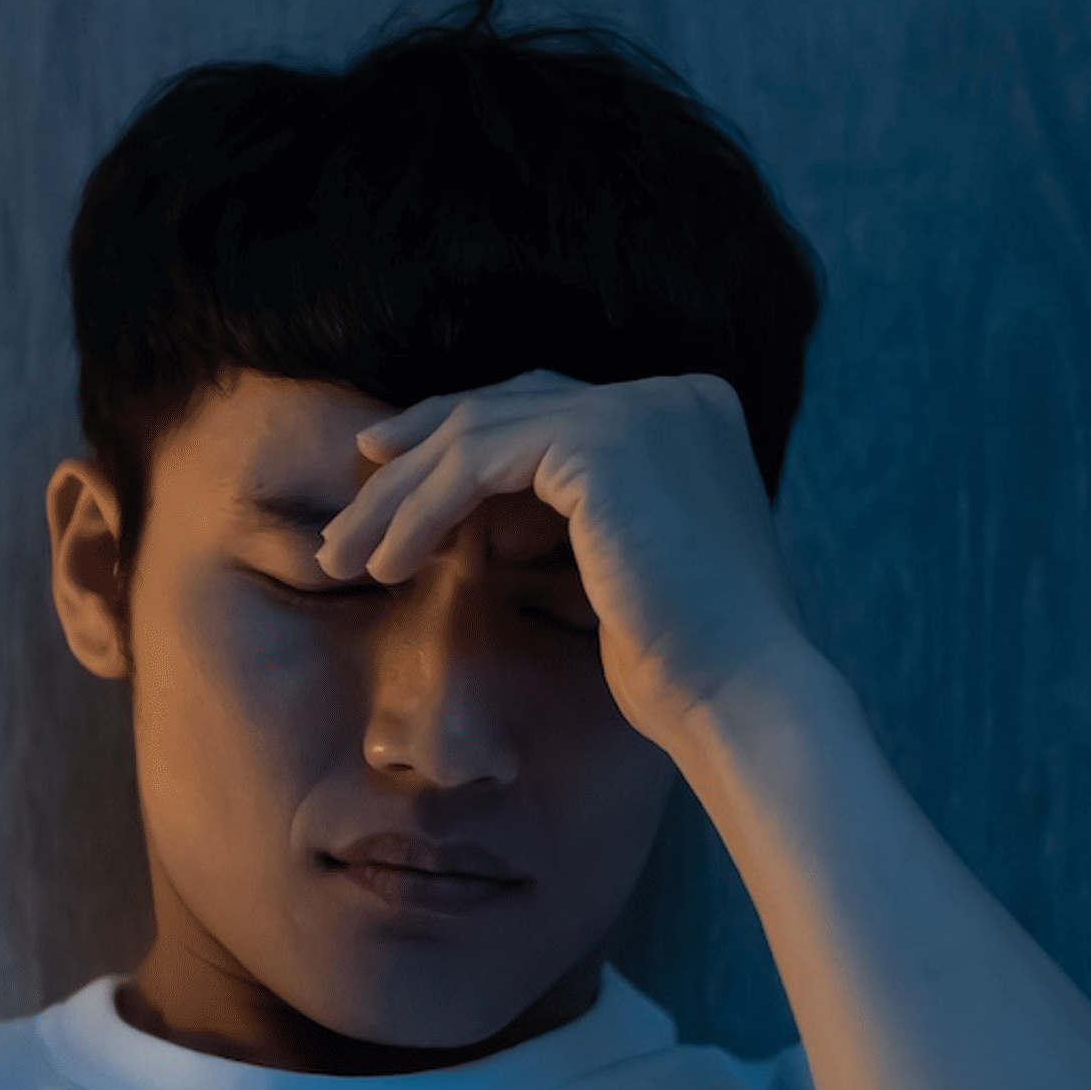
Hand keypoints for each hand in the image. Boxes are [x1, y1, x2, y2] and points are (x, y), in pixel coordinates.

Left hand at [312, 368, 819, 752]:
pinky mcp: (605, 440)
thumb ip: (584, 509)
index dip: (463, 435)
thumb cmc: (690, 661)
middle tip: (352, 511)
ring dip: (403, 495)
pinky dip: (423, 508)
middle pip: (510, 407)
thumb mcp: (632, 561)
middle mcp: (674, 393)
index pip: (551, 407)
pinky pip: (479, 460)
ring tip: (348, 556)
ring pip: (481, 430)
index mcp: (692, 411)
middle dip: (417, 457)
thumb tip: (488, 501)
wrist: (741, 696)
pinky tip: (388, 560)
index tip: (393, 473)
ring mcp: (644, 408)